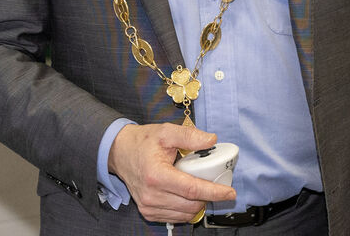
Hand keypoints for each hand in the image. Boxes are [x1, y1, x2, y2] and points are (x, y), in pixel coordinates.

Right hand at [108, 123, 236, 222]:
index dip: (214, 192)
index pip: (192, 189)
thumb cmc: (143, 142)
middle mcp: (152, 194)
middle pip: (191, 204)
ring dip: (197, 203)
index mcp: (156, 175)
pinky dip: (186, 209)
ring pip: (185, 214)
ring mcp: (149, 206)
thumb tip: (212, 141)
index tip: (229, 192)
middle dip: (209, 197)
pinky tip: (186, 195)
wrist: (120, 152)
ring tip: (199, 187)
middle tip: (215, 184)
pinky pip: (175, 217)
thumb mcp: (166, 131)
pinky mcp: (148, 212)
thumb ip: (189, 135)